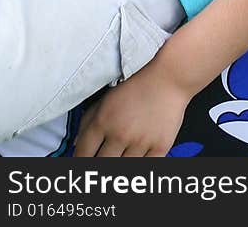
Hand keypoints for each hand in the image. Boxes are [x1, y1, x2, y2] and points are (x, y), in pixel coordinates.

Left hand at [74, 63, 188, 157]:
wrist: (169, 77)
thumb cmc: (138, 85)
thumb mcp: (107, 98)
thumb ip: (88, 121)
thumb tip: (77, 144)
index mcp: (103, 121)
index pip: (82, 154)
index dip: (79, 162)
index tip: (81, 165)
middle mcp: (120, 134)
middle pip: (100, 166)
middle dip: (98, 166)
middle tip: (102, 161)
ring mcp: (140, 142)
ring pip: (122, 169)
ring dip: (119, 165)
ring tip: (120, 158)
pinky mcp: (159, 146)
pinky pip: (145, 168)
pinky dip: (139, 165)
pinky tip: (136, 159)